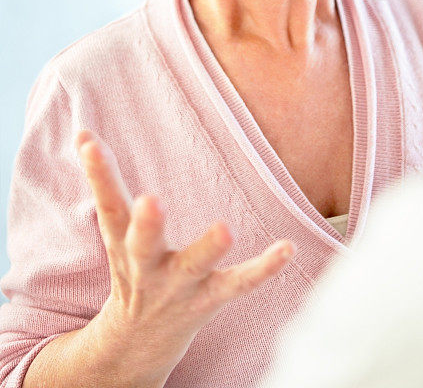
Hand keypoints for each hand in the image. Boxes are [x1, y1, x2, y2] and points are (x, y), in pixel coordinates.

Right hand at [75, 129, 295, 385]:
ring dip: (206, 249)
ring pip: (192, 266)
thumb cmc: (130, 268)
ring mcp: (178, 285)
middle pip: (142, 245)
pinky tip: (286, 248)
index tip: (89, 142)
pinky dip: (262, 269)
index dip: (98, 173)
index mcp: (121, 242)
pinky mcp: (208, 300)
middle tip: (150, 201)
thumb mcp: (112, 229)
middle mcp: (146, 265)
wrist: (134, 345)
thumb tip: (80, 133)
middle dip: (146, 224)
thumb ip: (103, 180)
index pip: (107, 203)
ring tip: (225, 230)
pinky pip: (238, 284)